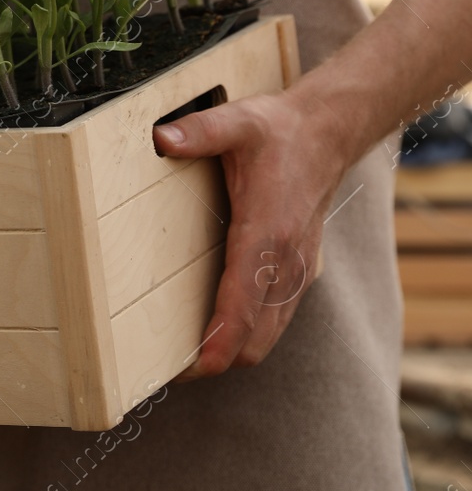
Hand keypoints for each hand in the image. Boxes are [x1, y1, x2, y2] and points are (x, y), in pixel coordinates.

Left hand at [152, 90, 351, 379]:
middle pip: (256, 335)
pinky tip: (217, 336)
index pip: (244, 300)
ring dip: (233, 352)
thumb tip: (163, 138)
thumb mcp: (238, 122)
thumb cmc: (279, 132)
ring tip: (186, 361)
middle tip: (168, 368)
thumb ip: (200, 131)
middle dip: (218, 359)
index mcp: (268, 231)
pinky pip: (274, 319)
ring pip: (268, 334)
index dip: (222, 339)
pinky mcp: (296, 271)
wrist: (327, 134)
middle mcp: (286, 260)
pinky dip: (248, 336)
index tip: (197, 366)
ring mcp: (295, 270)